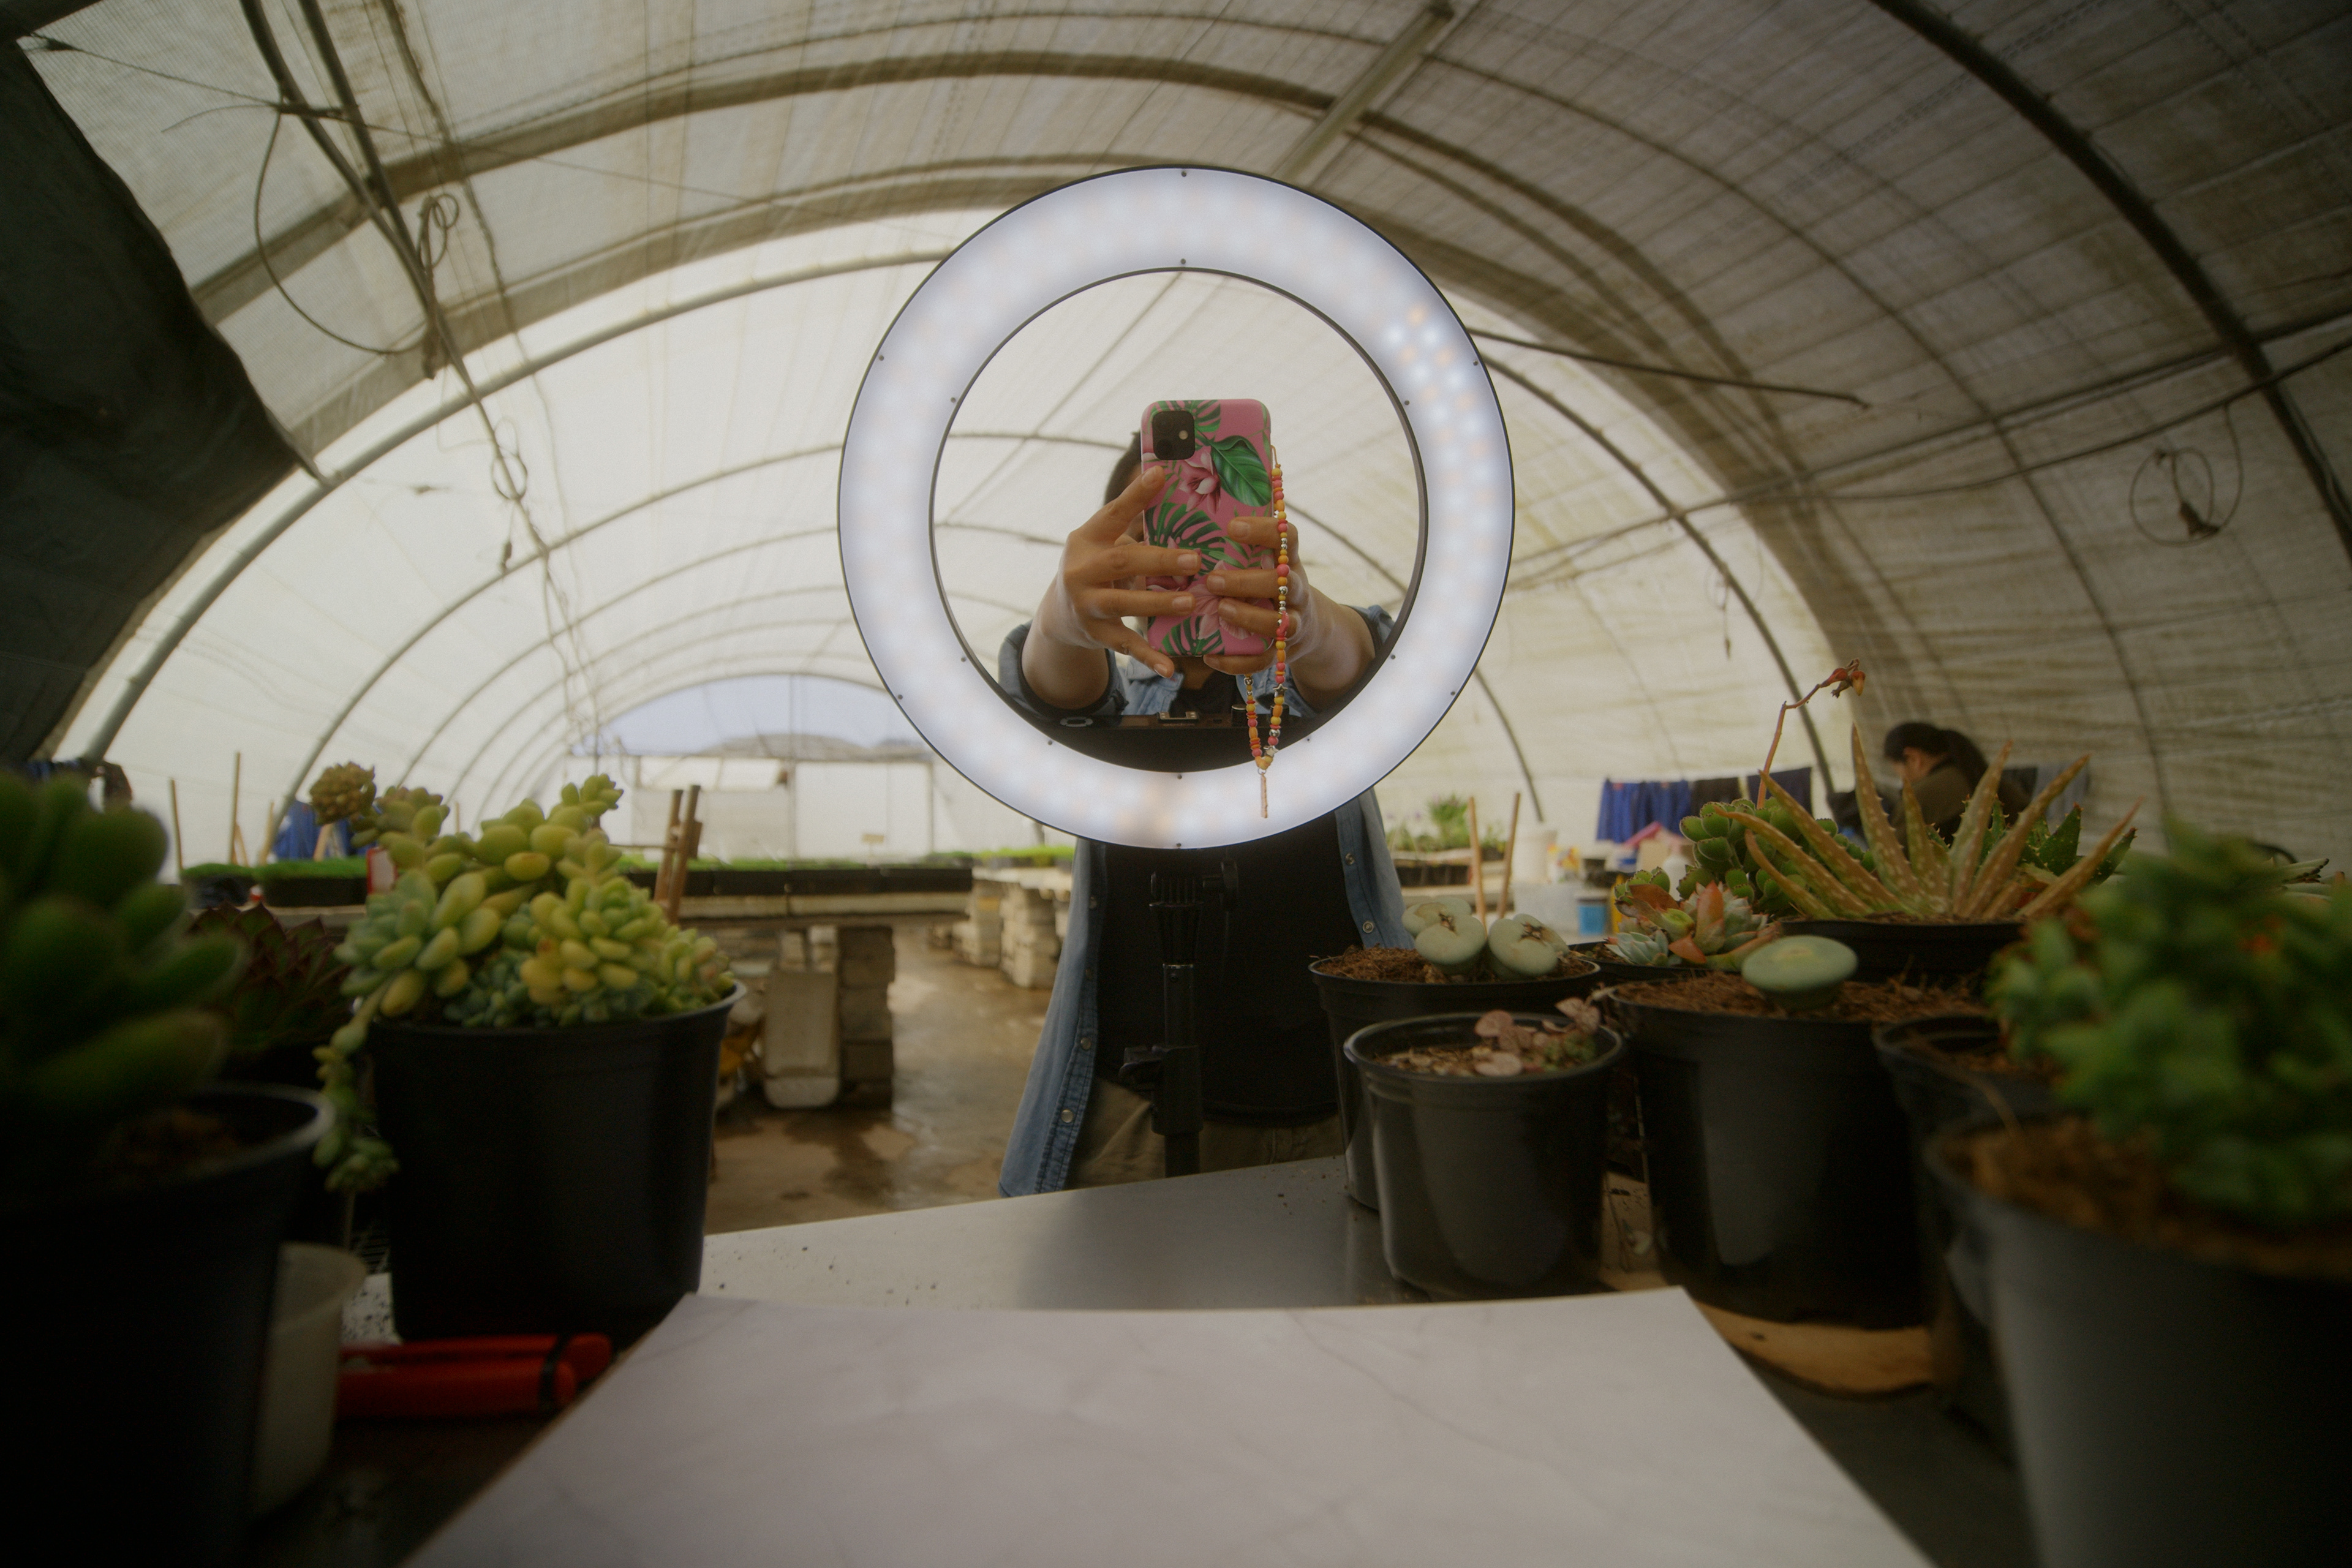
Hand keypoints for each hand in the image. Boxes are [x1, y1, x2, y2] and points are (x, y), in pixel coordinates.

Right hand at [1024, 462, 1195, 702]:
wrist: (1059, 614)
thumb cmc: (1096, 567)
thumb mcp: (1104, 541)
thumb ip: (1132, 521)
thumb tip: (1170, 480)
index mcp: (1087, 539)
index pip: (1112, 513)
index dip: (1136, 495)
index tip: (1161, 474)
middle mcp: (1080, 570)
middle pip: (1120, 562)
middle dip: (1158, 561)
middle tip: (1195, 560)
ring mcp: (1086, 604)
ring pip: (1123, 603)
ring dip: (1158, 603)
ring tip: (1191, 602)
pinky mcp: (1094, 634)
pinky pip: (1125, 645)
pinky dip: (1148, 656)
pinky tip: (1170, 667)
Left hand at [1206, 511, 1373, 703]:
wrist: (1310, 628)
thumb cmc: (1270, 584)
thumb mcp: (1267, 560)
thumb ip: (1241, 543)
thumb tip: (1187, 511)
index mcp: (1289, 561)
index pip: (1287, 537)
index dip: (1263, 531)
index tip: (1233, 527)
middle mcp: (1297, 591)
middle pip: (1282, 583)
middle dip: (1247, 581)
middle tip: (1213, 579)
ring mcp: (1294, 623)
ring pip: (1280, 623)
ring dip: (1249, 617)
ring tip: (1221, 611)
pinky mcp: (1282, 653)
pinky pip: (1262, 661)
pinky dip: (1236, 662)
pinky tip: (1209, 657)